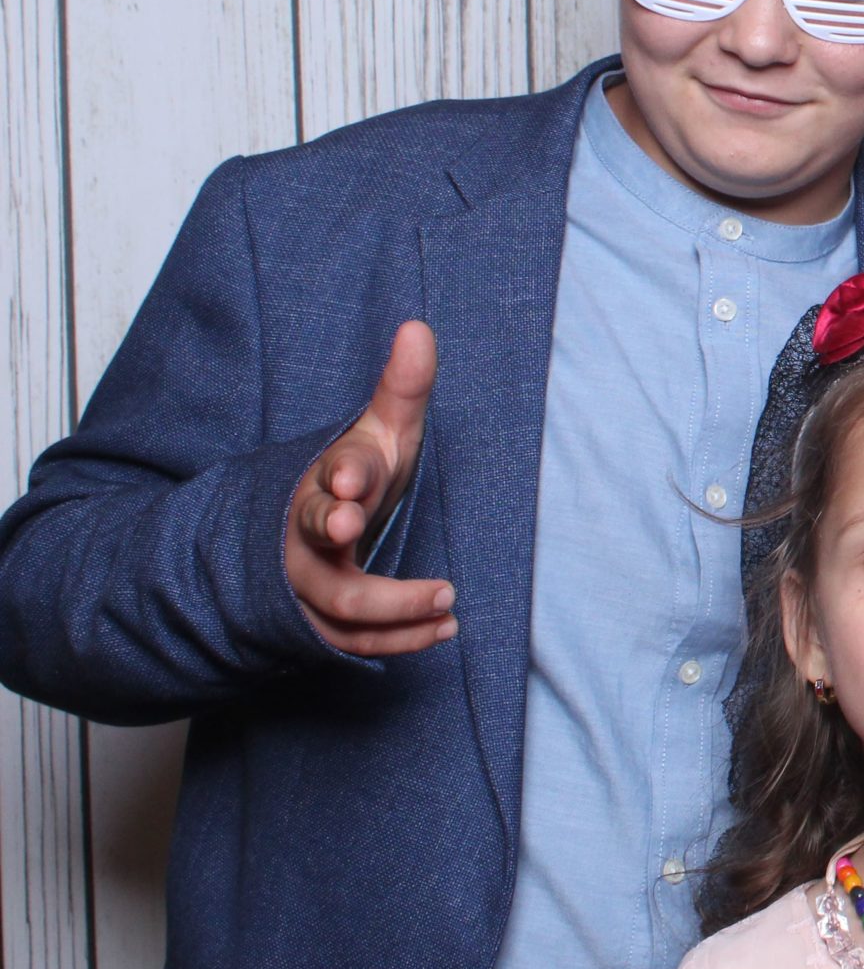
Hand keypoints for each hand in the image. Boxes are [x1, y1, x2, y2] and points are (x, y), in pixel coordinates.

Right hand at [286, 320, 454, 655]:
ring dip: (394, 610)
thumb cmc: (358, 474)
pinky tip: (446, 628)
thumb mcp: (381, 432)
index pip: (329, 479)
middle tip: (380, 547)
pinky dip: (400, 639)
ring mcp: (311, 584)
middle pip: (316, 548)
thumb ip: (403, 388)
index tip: (354, 478)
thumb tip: (419, 327)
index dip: (342, 478)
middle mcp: (309, 536)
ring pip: (340, 606)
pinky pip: (353, 642)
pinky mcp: (323, 622)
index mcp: (325, 483)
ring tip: (448, 600)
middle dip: (343, 549)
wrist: (309, 531)